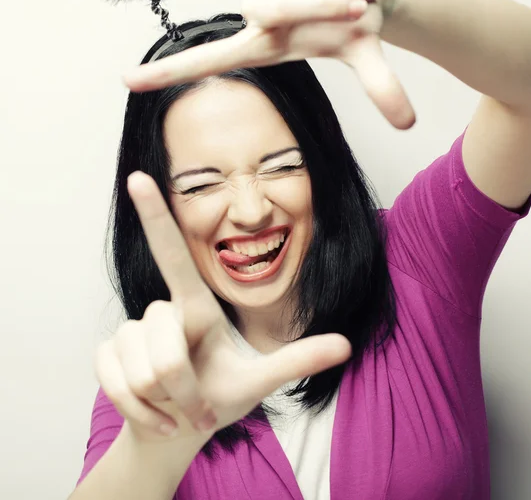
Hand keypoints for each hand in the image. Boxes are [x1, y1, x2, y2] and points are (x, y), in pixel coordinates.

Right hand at [94, 171, 351, 444]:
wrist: (179, 430)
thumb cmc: (220, 396)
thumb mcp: (260, 381)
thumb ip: (298, 359)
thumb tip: (348, 343)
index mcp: (195, 306)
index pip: (173, 254)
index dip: (156, 216)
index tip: (140, 177)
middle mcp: (160, 312)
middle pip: (164, 346)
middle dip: (183, 388)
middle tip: (198, 408)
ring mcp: (129, 334)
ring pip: (142, 368)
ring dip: (163, 402)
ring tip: (177, 411)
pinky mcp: (106, 357)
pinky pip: (116, 383)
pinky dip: (140, 412)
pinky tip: (155, 419)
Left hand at [125, 0, 414, 129]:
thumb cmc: (355, 28)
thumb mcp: (366, 57)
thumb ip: (382, 89)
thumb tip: (407, 123)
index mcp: (263, 45)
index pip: (209, 61)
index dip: (171, 73)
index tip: (127, 83)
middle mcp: (255, 9)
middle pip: (267, 9)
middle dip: (320, 10)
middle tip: (355, 10)